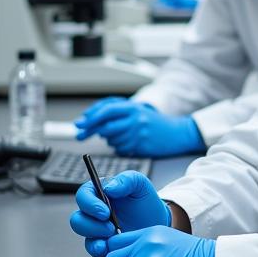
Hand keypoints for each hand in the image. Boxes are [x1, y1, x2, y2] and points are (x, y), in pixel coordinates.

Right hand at [69, 171, 169, 256]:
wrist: (157, 223)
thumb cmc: (146, 203)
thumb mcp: (140, 184)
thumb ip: (126, 180)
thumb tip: (109, 187)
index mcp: (99, 195)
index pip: (82, 196)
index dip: (89, 204)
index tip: (105, 211)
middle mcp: (94, 215)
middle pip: (78, 221)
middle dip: (92, 226)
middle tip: (110, 228)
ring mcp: (98, 233)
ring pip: (85, 239)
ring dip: (95, 242)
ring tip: (111, 241)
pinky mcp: (104, 248)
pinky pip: (95, 256)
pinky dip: (102, 256)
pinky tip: (112, 252)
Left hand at [75, 100, 205, 156]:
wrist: (177, 133)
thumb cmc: (154, 122)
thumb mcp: (137, 110)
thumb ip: (116, 112)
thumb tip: (90, 119)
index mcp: (133, 107)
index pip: (107, 110)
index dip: (90, 117)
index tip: (79, 124)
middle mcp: (135, 119)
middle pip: (106, 126)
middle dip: (90, 131)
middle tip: (80, 135)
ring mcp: (138, 134)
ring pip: (111, 140)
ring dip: (109, 139)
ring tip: (121, 135)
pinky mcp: (141, 147)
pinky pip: (120, 149)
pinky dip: (119, 147)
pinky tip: (128, 143)